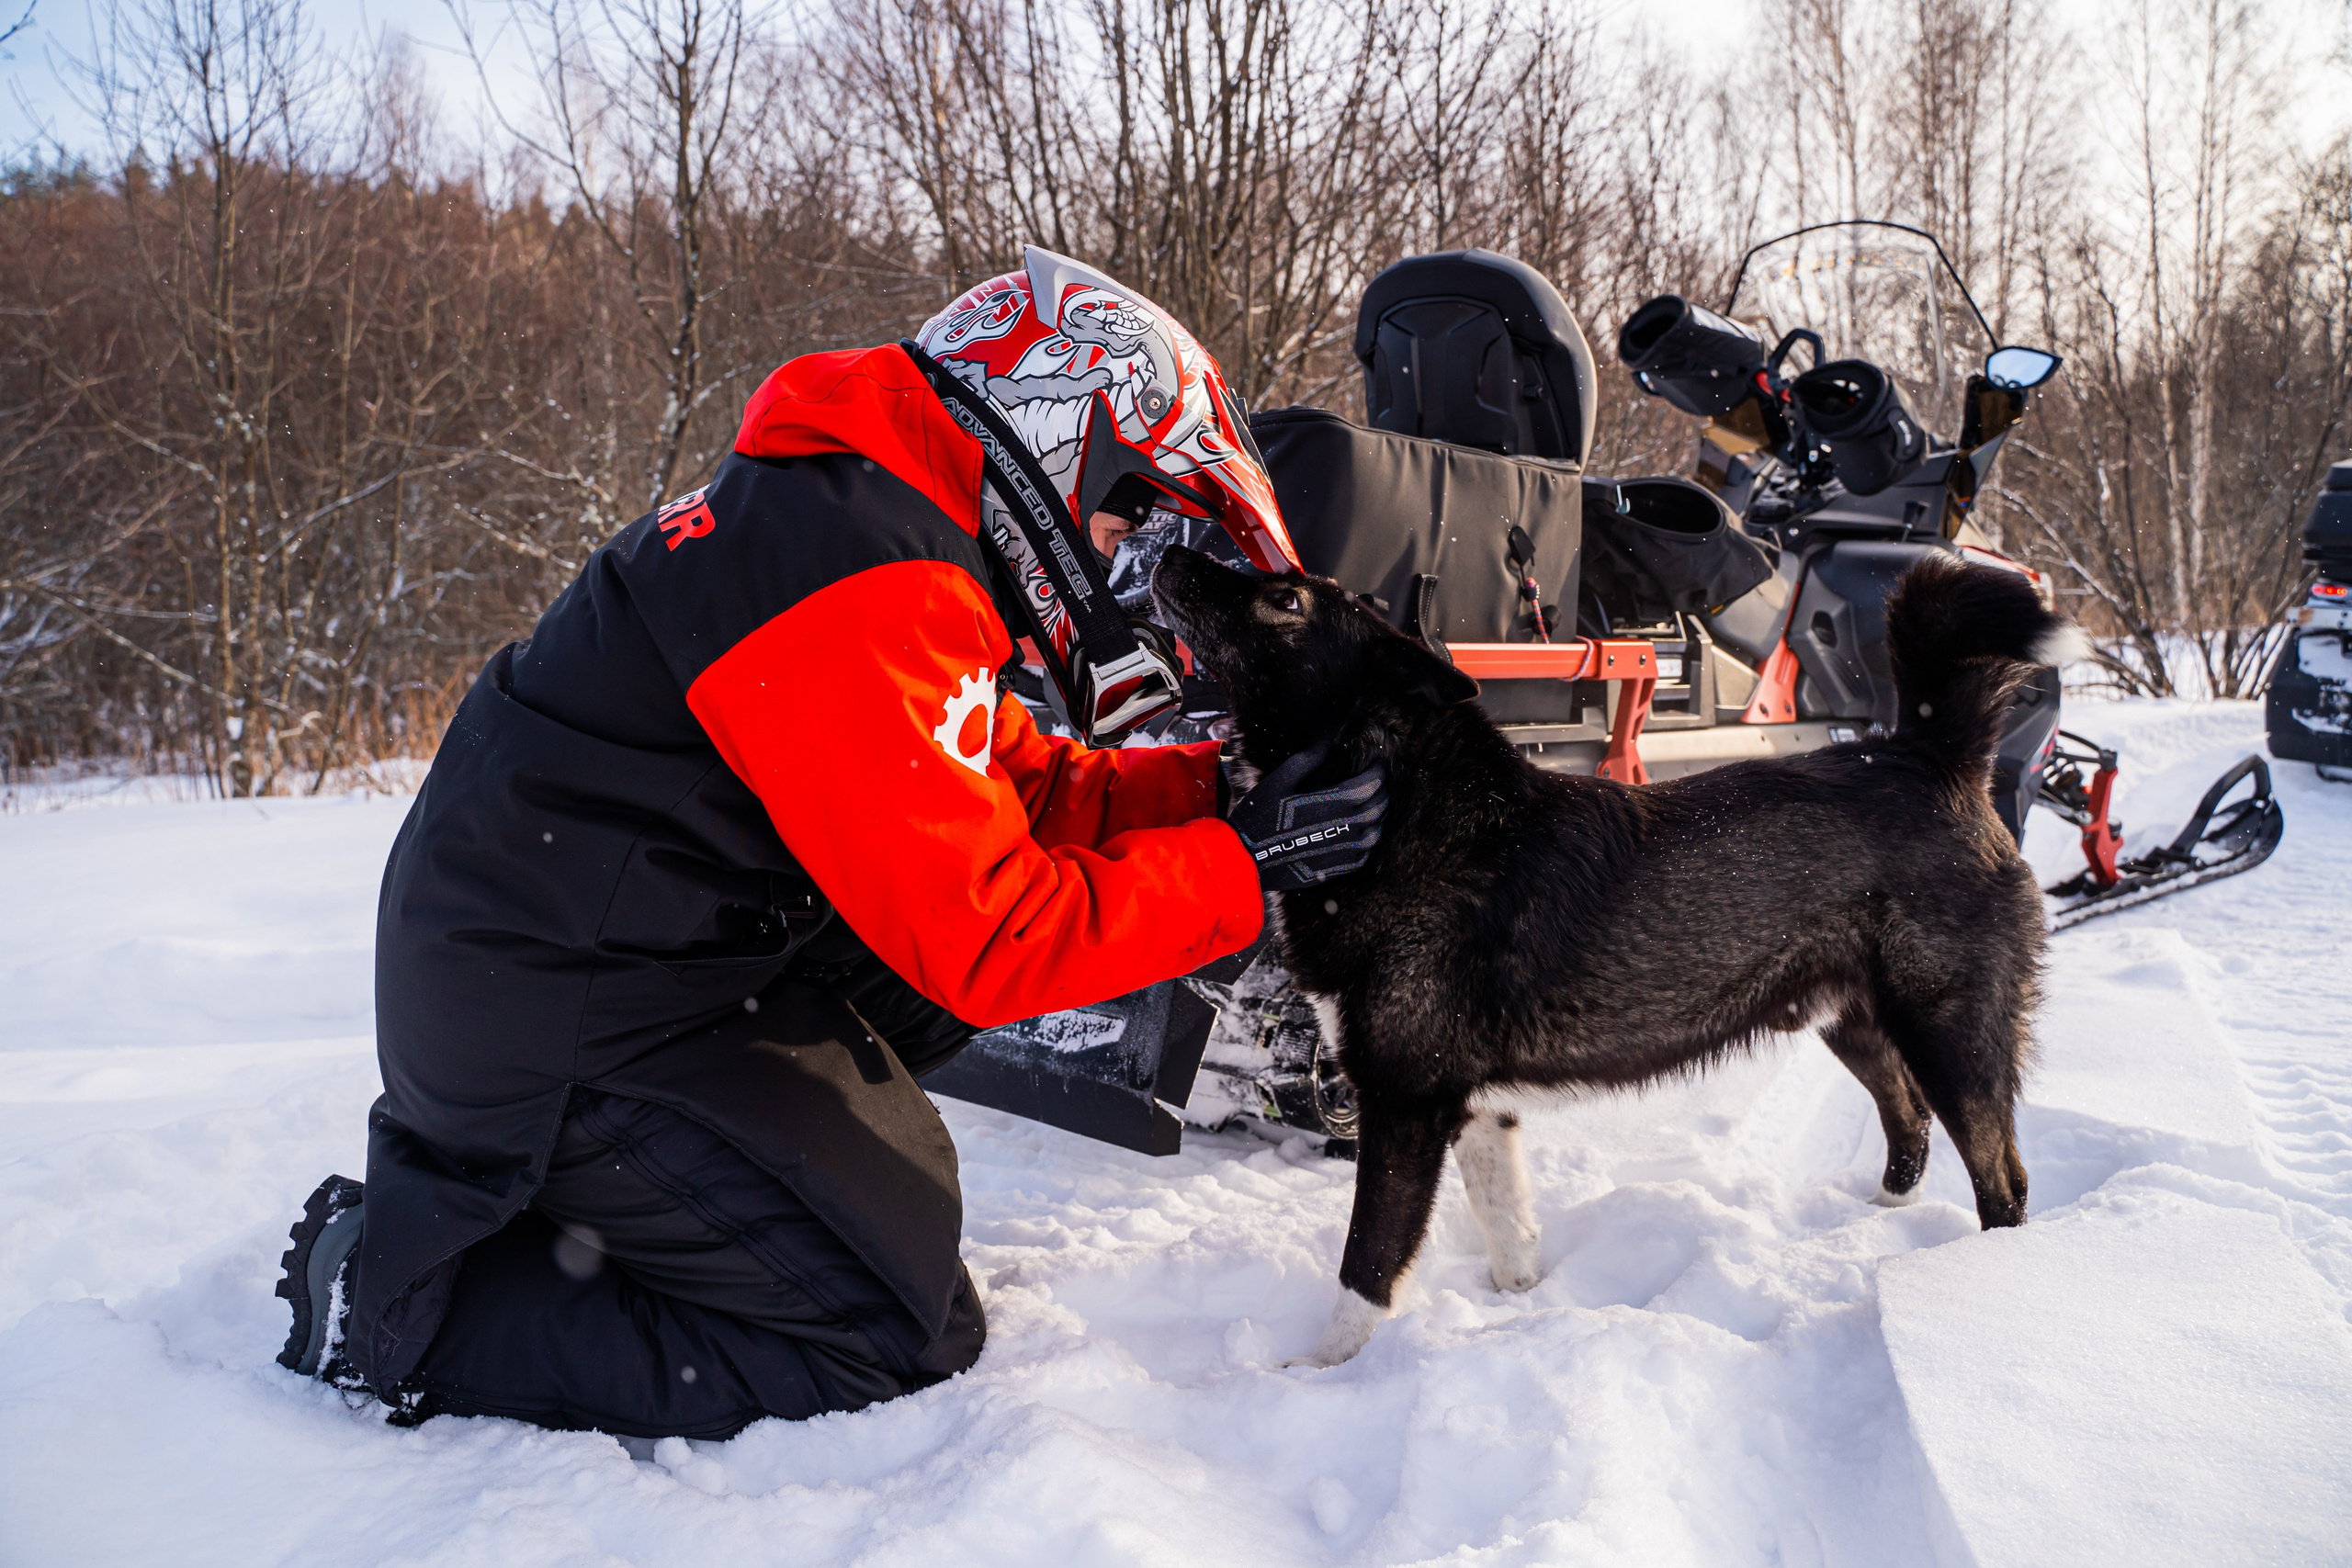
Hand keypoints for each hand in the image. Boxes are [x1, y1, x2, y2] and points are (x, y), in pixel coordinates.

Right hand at [1225, 740, 1387, 890]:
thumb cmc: (1259, 816)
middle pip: (1377, 807)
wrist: (1246, 859)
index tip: (1378, 765)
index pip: (1370, 784)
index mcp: (1331, 803)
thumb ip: (1308, 760)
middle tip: (1380, 783)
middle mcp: (1343, 828)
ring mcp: (1341, 852)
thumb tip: (1329, 739)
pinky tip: (1362, 834)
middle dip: (1382, 792)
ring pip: (1375, 833)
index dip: (1378, 772)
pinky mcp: (1335, 870)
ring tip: (1375, 807)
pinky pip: (1363, 856)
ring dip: (1379, 818)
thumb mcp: (1278, 781)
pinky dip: (1367, 842)